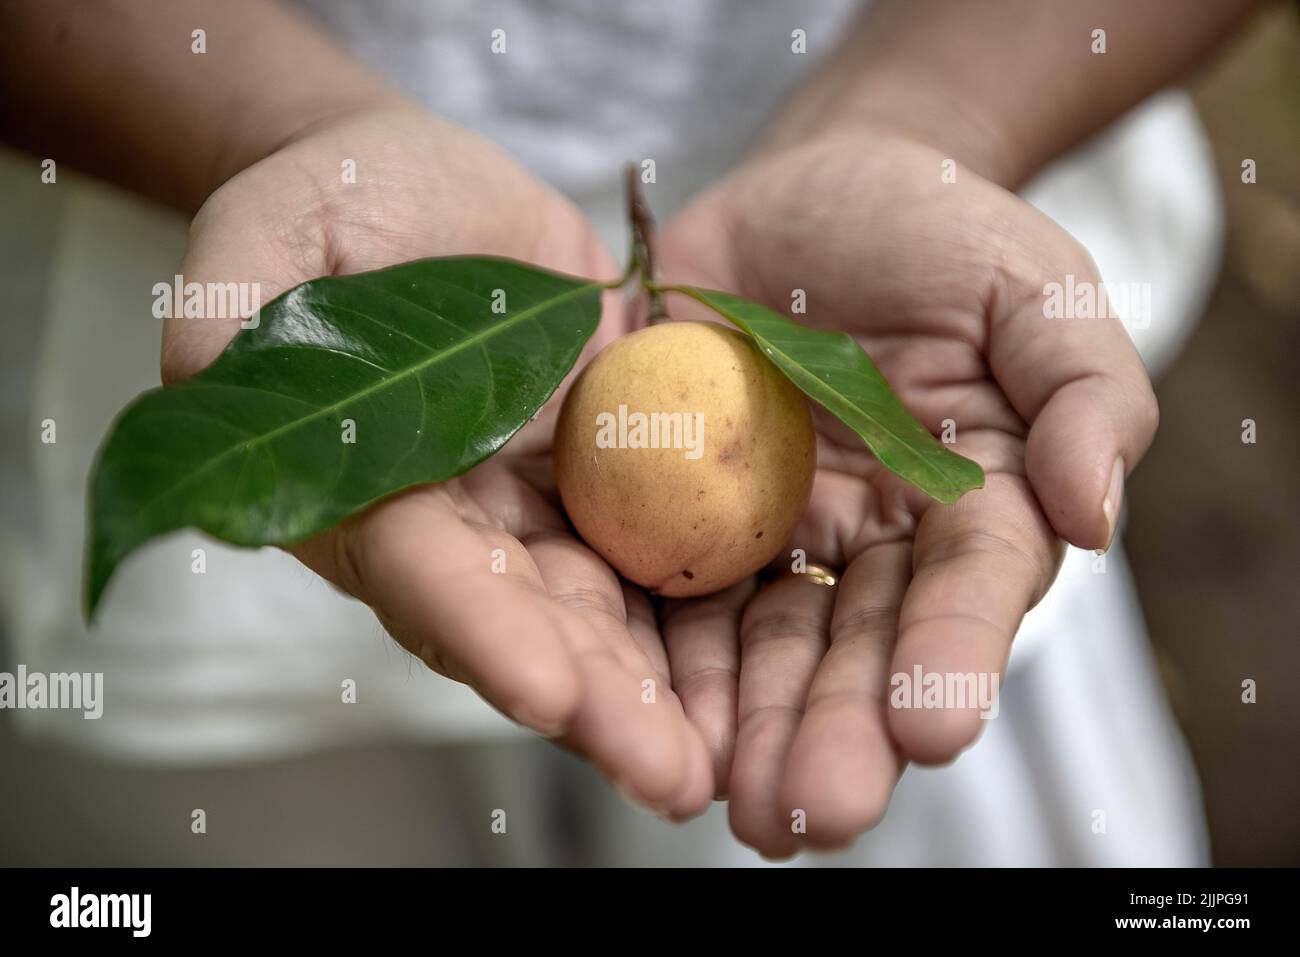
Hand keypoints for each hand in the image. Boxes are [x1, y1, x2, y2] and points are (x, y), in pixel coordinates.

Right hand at [164, 103, 712, 817]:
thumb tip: (196, 371)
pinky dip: (707, 604)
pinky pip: (666, 544)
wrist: (440, 196)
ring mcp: (540, 509)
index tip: (545, 689)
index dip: (477, 628)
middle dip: (591, 702)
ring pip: (601, 611)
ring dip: (657, 692)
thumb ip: (232, 302)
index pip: (421, 571)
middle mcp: (456, 527)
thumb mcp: (278, 228)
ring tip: (720, 761)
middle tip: (667, 776)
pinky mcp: (614, 475)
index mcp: (364, 493)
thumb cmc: (342, 203)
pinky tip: (765, 666)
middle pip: (525, 623)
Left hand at [656, 130, 1157, 853]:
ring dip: (739, 726)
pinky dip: (651, 652)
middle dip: (832, 729)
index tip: (932, 727)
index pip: (969, 585)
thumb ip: (1081, 390)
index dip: (952, 652)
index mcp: (969, 504)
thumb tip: (1094, 512)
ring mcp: (768, 529)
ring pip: (755, 643)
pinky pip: (658, 583)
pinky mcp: (675, 504)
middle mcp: (869, 542)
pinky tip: (636, 715)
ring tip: (730, 802)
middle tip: (811, 812)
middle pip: (853, 647)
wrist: (813, 191)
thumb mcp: (1033, 286)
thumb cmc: (941, 233)